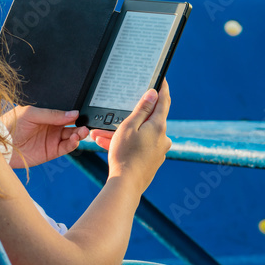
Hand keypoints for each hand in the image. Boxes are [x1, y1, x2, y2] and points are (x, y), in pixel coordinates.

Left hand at [0, 105, 89, 168]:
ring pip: (71, 136)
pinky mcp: (51, 152)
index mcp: (47, 114)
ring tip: (82, 132)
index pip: (66, 113)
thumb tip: (73, 113)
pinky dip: (73, 144)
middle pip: (72, 125)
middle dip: (81, 124)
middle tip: (86, 124)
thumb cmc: (10, 125)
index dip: (76, 113)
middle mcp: (52, 126)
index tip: (84, 113)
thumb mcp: (31, 114)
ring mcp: (52, 139)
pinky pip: (66, 148)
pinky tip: (74, 139)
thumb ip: (52, 114)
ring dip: (79, 134)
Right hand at [98, 78, 170, 194]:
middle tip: (114, 113)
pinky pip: (138, 146)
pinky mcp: (152, 160)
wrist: (126, 185)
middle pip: (148, 120)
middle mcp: (162, 138)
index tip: (162, 79)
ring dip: (122, 132)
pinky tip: (106, 143)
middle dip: (130, 116)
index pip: (164, 101)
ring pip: (139, 134)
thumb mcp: (129, 126)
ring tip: (100, 133)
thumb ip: (142, 109)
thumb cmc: (125, 155)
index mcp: (159, 126)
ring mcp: (158, 150)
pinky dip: (125, 143)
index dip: (163, 88)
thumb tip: (153, 94)